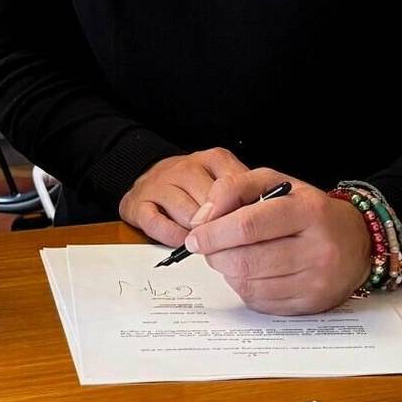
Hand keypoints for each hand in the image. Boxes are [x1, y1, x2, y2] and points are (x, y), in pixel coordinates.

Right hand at [117, 148, 246, 247]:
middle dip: (219, 227)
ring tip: (205, 242)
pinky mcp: (138, 203)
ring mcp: (159, 184)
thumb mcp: (224, 179)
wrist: (148, 173)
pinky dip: (173, 236)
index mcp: (213, 159)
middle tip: (226, 242)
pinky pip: (158, 224)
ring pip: (187, 215)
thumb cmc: (195, 184)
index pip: (234, 186)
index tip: (246, 229)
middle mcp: (184, 167)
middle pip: (210, 204)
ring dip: (198, 234)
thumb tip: (263, 218)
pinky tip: (182, 241)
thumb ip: (245, 193)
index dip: (241, 213)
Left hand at [182, 168, 373, 314]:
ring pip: (249, 285)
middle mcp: (317, 249)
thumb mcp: (276, 182)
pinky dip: (244, 287)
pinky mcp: (310, 304)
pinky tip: (250, 272)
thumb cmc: (309, 210)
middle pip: (246, 260)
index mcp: (308, 211)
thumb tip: (203, 218)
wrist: (357, 242)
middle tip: (209, 247)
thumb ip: (235, 188)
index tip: (195, 236)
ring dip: (228, 272)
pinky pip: (260, 302)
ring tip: (230, 256)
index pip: (249, 225)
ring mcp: (316, 281)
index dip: (214, 233)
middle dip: (216, 255)